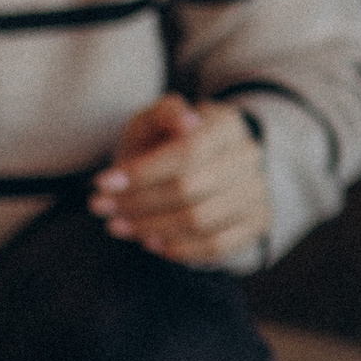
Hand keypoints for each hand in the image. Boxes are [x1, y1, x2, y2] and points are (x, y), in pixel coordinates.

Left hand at [89, 95, 269, 268]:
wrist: (196, 169)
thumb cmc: (165, 144)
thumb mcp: (155, 121)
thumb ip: (163, 112)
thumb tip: (185, 121)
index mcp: (227, 124)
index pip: (188, 151)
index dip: (143, 171)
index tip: (102, 183)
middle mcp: (249, 157)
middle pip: (189, 189)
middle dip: (137, 202)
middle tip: (102, 207)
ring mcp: (258, 192)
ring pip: (200, 220)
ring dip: (151, 228)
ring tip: (118, 226)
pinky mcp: (257, 223)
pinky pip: (217, 245)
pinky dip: (178, 248)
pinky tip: (151, 242)